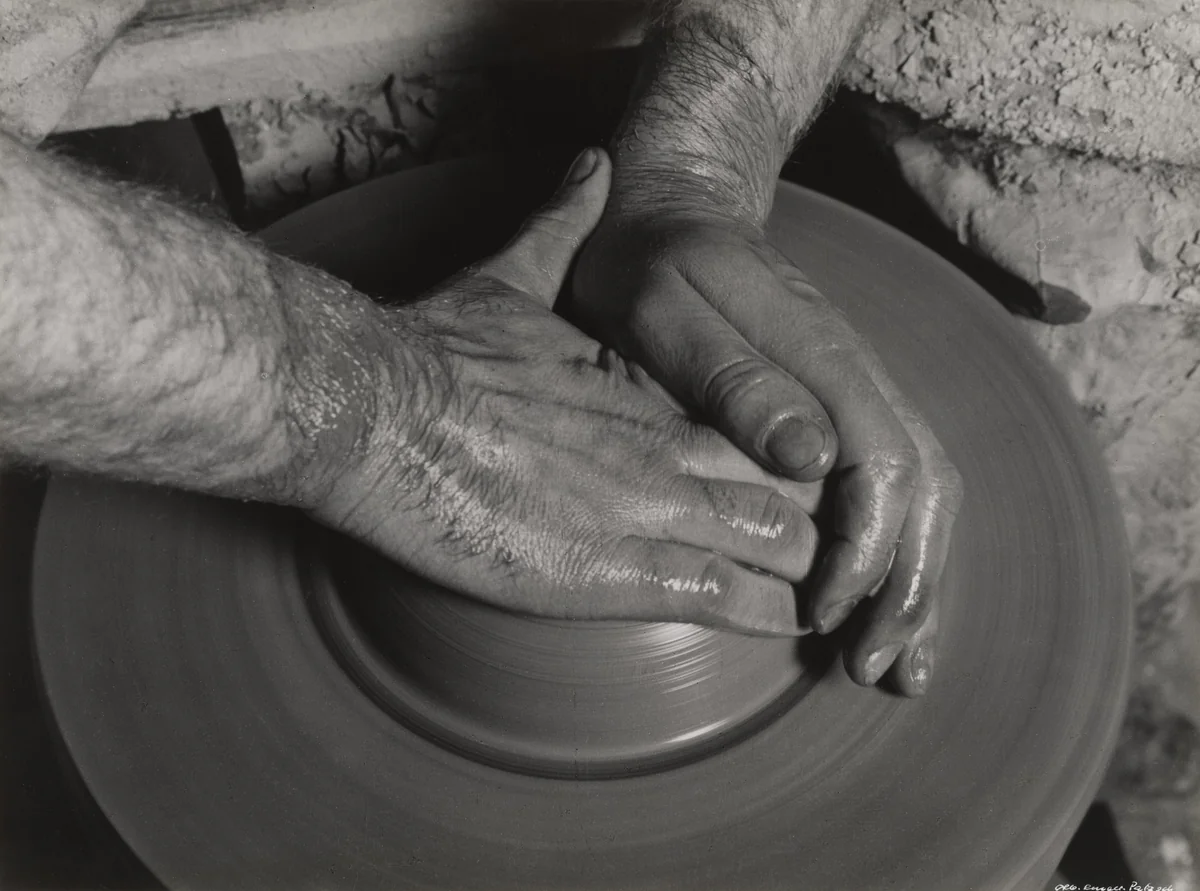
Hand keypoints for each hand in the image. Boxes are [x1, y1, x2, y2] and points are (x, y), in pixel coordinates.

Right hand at [302, 150, 821, 634]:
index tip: (806, 477)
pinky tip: (786, 628)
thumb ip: (562, 223)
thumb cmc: (438, 350)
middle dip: (824, 522)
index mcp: (653, 386)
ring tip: (819, 599)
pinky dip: (772, 618)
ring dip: (809, 577)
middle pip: (798, 484)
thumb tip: (591, 165)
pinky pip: (733, 603)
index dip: (799, 455)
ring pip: (786, 546)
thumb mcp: (510, 273)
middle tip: (833, 551)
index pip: (771, 419)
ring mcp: (653, 510)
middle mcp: (671, 445)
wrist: (378, 414)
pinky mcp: (618, 573)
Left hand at [572, 193, 962, 694]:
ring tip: (898, 661)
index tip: (825, 613)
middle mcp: (854, 373)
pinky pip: (891, 481)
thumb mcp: (662, 307)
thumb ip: (731, 376)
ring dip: (916, 578)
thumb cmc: (645, 261)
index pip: (882, 464)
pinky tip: (881, 600)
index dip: (865, 550)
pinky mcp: (836, 403)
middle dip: (908, 585)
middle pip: (924, 488)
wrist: (668, 207)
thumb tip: (811, 456)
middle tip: (877, 668)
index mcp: (820, 354)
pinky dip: (897, 548)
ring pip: (922, 491)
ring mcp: (852, 387)